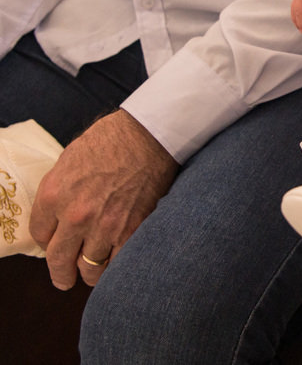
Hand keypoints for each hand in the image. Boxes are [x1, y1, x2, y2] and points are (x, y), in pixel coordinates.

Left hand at [29, 110, 177, 289]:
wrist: (149, 134)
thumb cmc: (110, 139)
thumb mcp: (69, 160)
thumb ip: (59, 191)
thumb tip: (57, 215)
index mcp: (53, 195)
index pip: (40, 235)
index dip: (46, 242)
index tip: (54, 244)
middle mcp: (75, 216)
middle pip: (59, 260)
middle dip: (60, 274)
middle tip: (64, 279)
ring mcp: (104, 226)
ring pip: (89, 268)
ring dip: (89, 273)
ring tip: (92, 273)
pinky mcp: (132, 229)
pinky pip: (118, 263)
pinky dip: (115, 268)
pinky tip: (115, 266)